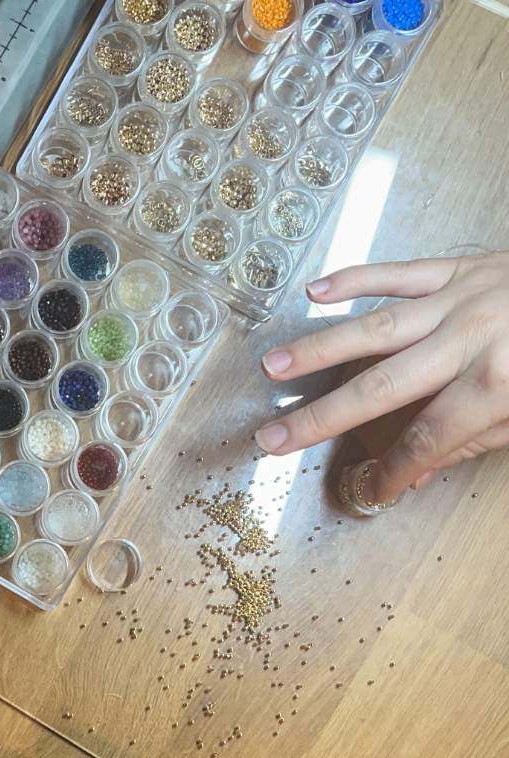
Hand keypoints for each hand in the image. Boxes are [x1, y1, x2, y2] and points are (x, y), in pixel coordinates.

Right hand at [254, 251, 508, 502]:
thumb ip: (475, 442)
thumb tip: (417, 473)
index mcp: (495, 385)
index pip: (426, 440)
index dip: (394, 470)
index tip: (368, 490)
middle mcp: (470, 340)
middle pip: (381, 388)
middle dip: (322, 418)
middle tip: (272, 437)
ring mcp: (462, 299)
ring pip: (377, 327)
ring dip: (320, 348)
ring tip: (275, 368)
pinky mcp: (463, 267)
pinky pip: (401, 271)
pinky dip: (356, 279)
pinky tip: (316, 291)